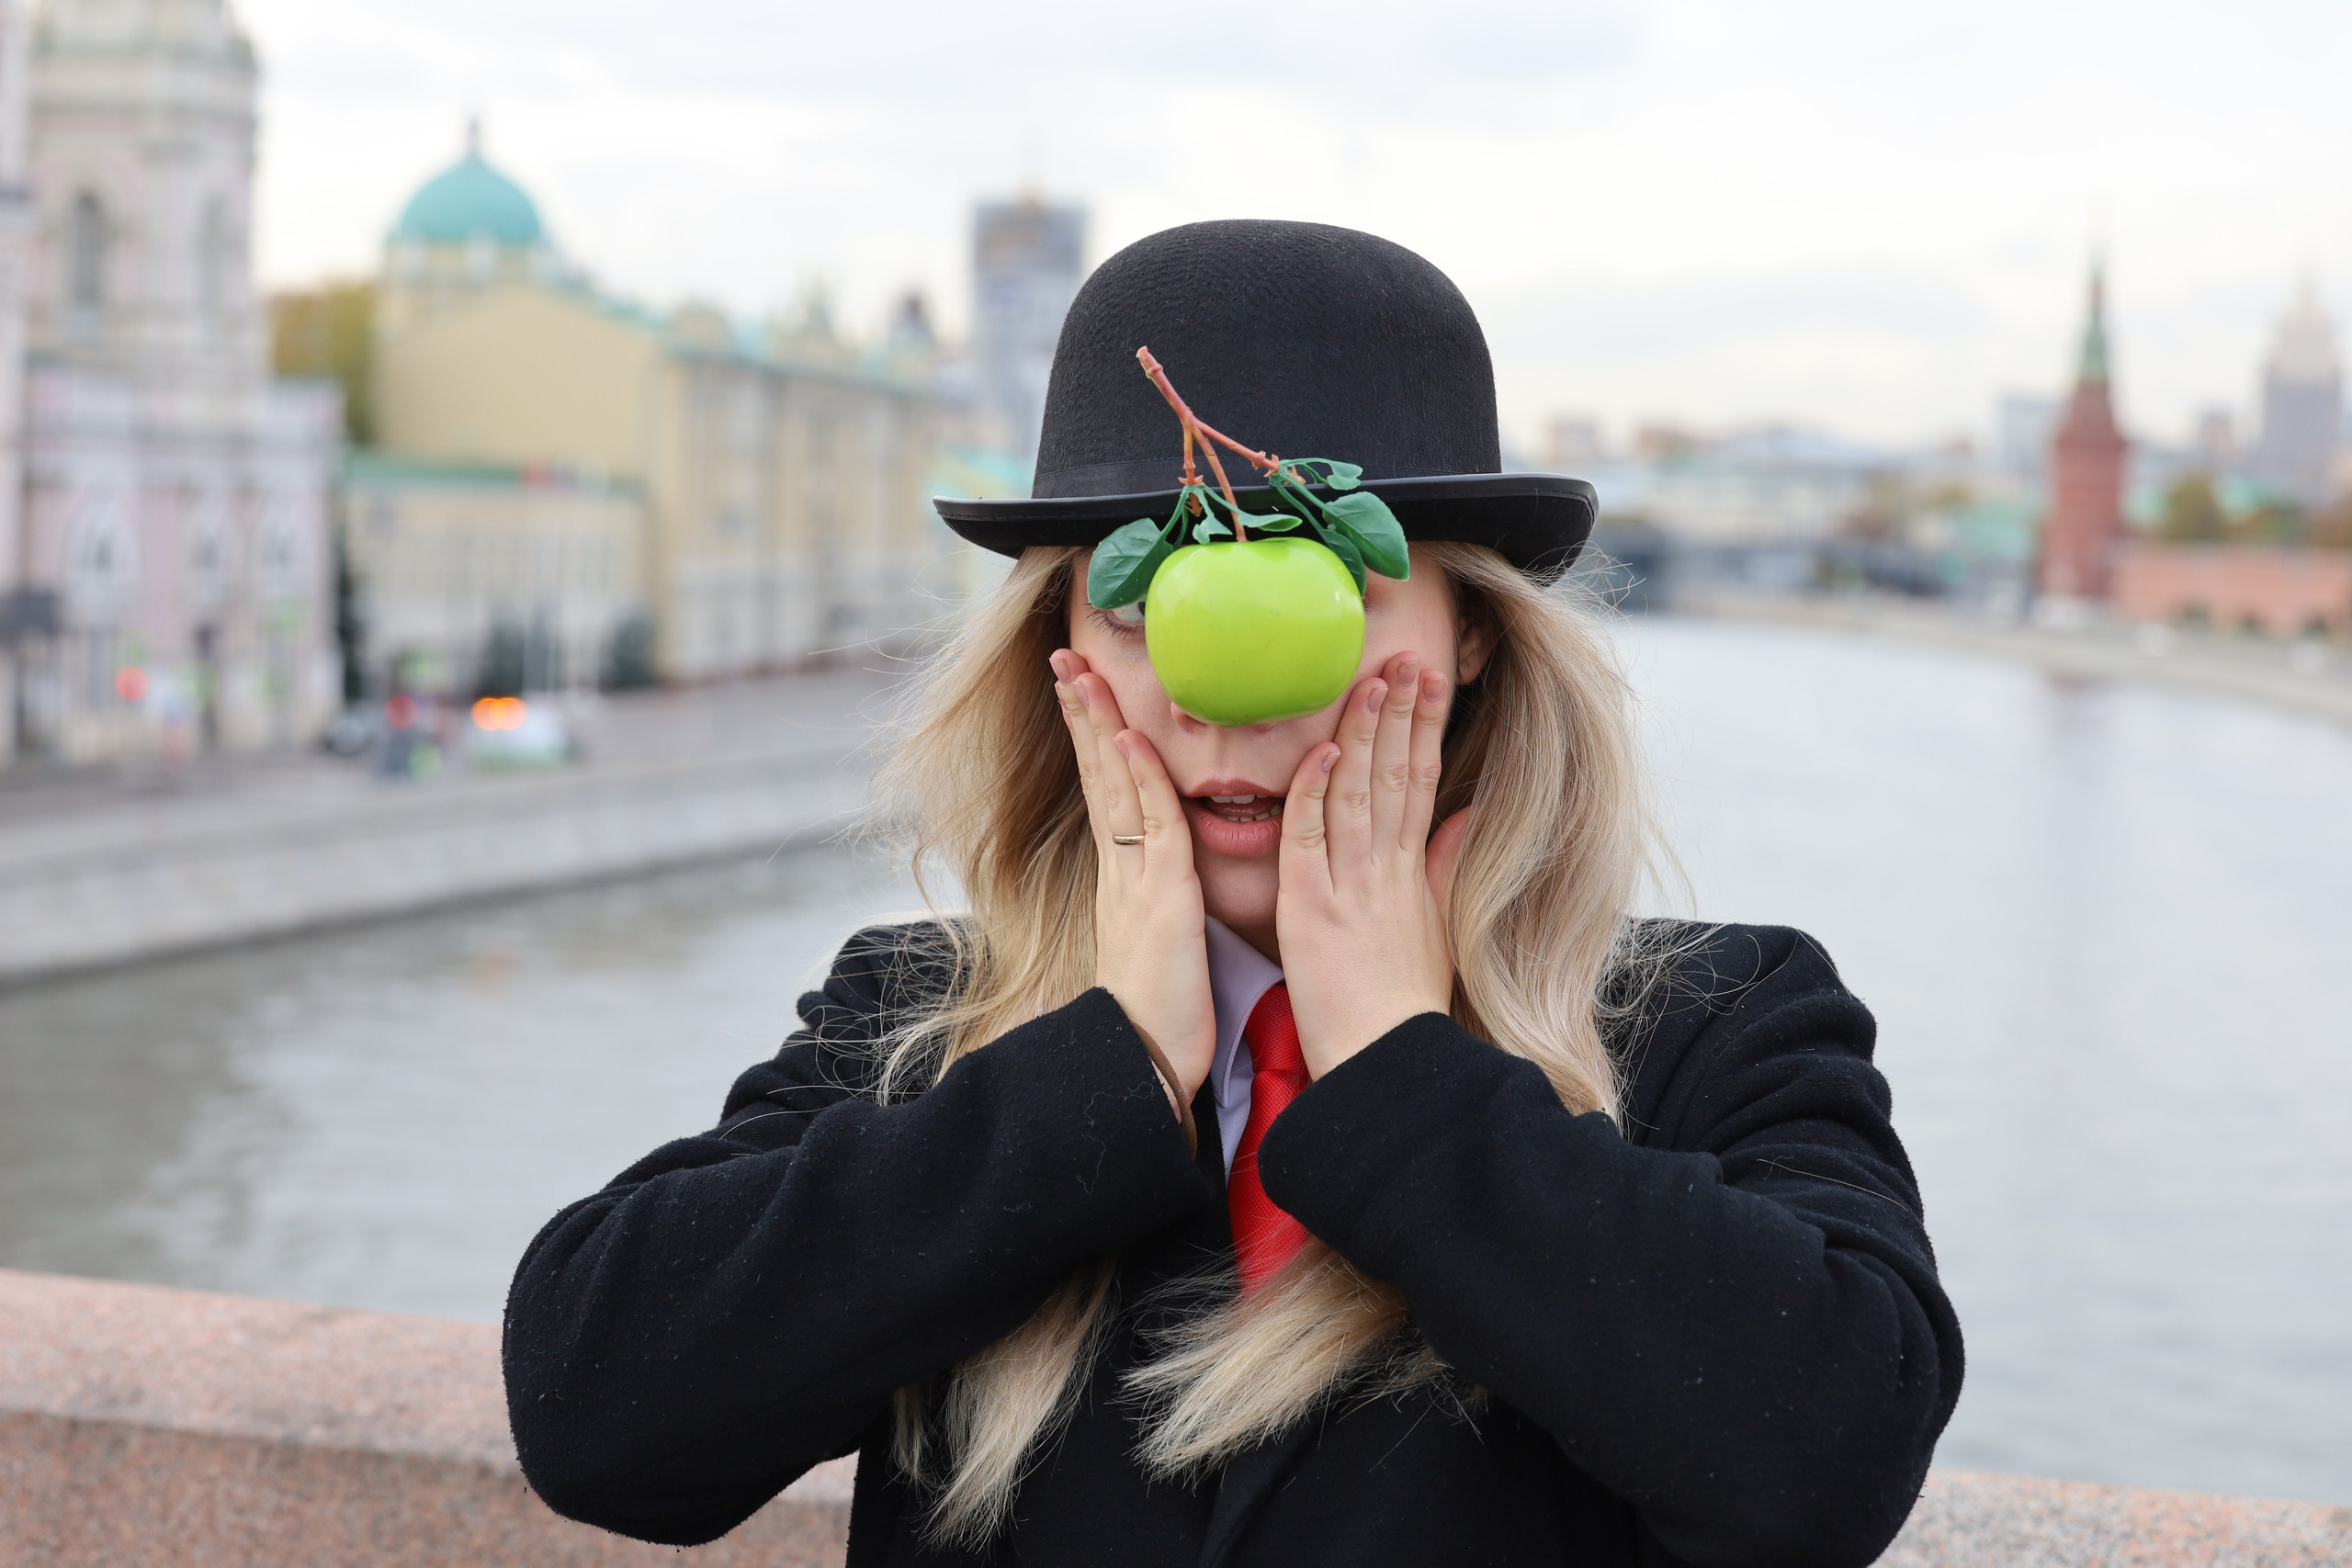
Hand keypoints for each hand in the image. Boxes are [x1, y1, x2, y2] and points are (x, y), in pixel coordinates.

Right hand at [1051, 650, 1216, 1108]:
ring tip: (1080, 672)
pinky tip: (1131, 737)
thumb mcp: (1163, 939)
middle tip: (1063, 658)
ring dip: (1099, 725)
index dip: (1095, 739)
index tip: (1082, 692)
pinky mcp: (1160, 897)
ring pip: (1115, 785)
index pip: (1108, 789)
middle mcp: (1121, 868)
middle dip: (1081, 713)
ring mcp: (1136, 878)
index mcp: (1126, 876)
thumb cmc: (1162, 1012)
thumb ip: (1162, 898)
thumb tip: (1167, 876)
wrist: (1146, 1063)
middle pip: (1099, 773)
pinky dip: (1138, 778)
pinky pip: (1150, 824)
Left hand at [1275, 652, 1471, 1078]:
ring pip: (1358, 793)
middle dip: (1400, 712)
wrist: (1389, 1063)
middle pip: (1395, 774)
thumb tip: (1465, 815)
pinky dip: (1316, 795)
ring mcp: (1349, 887)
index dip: (1422, 727)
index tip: (1427, 679)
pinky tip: (1324, 752)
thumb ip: (1444, 865)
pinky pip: (1311, 841)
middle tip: (1406, 656)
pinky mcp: (1311, 910)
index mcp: (1411, 873)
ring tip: (1374, 680)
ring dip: (1364, 733)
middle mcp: (1385, 870)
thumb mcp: (1435, 928)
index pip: (1420, 782)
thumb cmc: (1402, 1007)